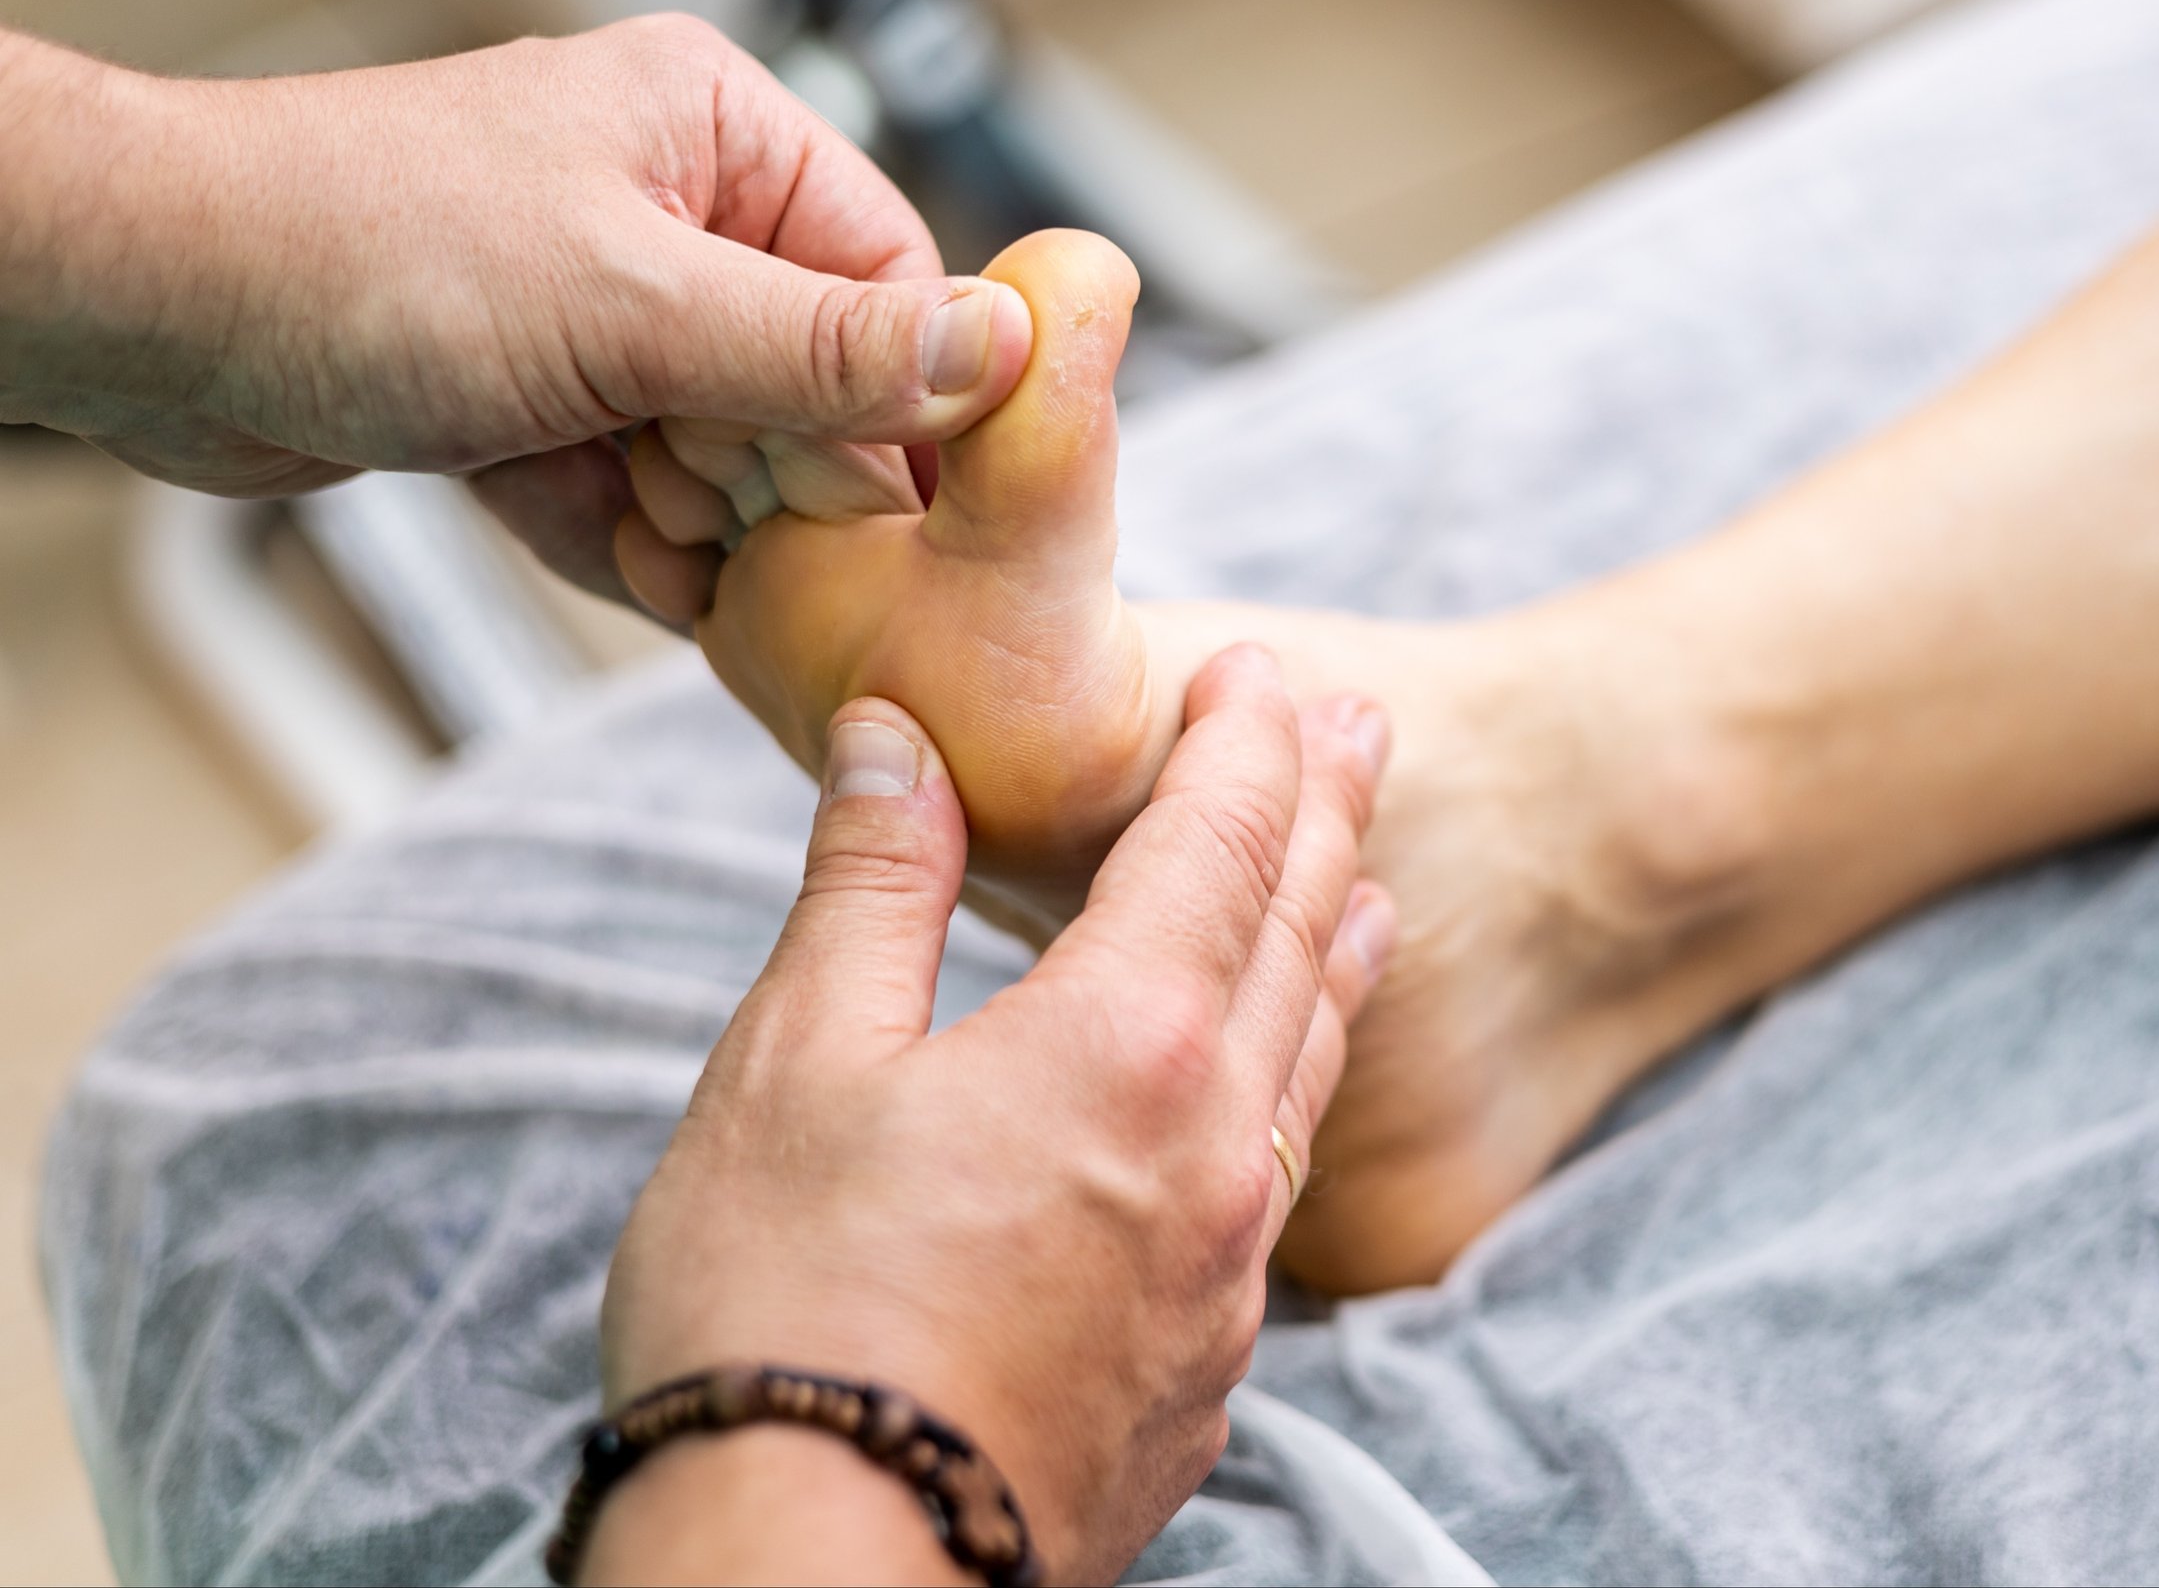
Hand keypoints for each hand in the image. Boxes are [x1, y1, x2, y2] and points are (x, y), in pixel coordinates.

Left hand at [0, 19, 1030, 606]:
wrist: (147, 310)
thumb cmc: (360, 247)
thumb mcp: (634, 304)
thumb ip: (826, 347)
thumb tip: (998, 349)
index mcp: (715, 133)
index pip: (889, 280)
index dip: (900, 405)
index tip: (896, 509)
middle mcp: (670, 210)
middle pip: (813, 382)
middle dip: (774, 476)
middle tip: (734, 528)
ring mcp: (603, 307)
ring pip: (724, 454)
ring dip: (695, 522)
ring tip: (643, 535)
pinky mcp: (540, 392)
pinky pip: (634, 490)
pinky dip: (621, 538)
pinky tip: (601, 549)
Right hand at [590, 645, 1396, 1583]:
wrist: (820, 1581)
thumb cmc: (785, 1313)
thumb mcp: (796, 1065)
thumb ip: (873, 889)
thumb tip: (898, 741)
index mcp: (1125, 1047)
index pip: (1221, 844)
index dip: (1248, 741)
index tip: (1268, 667)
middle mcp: (1213, 1154)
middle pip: (1299, 939)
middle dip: (1330, 817)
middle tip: (1368, 728)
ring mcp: (1223, 1276)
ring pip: (1307, 1074)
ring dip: (1337, 957)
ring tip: (1367, 891)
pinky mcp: (1201, 1377)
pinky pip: (1275, 1198)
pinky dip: (1290, 1103)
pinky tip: (1267, 1114)